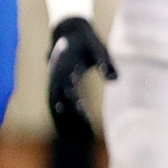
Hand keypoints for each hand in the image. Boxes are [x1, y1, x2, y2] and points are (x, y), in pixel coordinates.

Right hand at [47, 16, 115, 140]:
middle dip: (71, 121)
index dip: (76, 109)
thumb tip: (115, 80)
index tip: (88, 119)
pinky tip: (73, 128)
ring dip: (64, 122)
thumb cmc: (87, 41)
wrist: (70, 31)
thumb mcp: (99, 48)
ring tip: (82, 136)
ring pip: (54, 108)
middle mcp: (55, 79)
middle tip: (87, 135)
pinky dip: (61, 117)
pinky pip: (54, 104)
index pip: (69, 95)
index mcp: (65, 70)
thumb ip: (106, 63)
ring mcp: (52, 82)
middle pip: (59, 106)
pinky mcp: (54, 85)